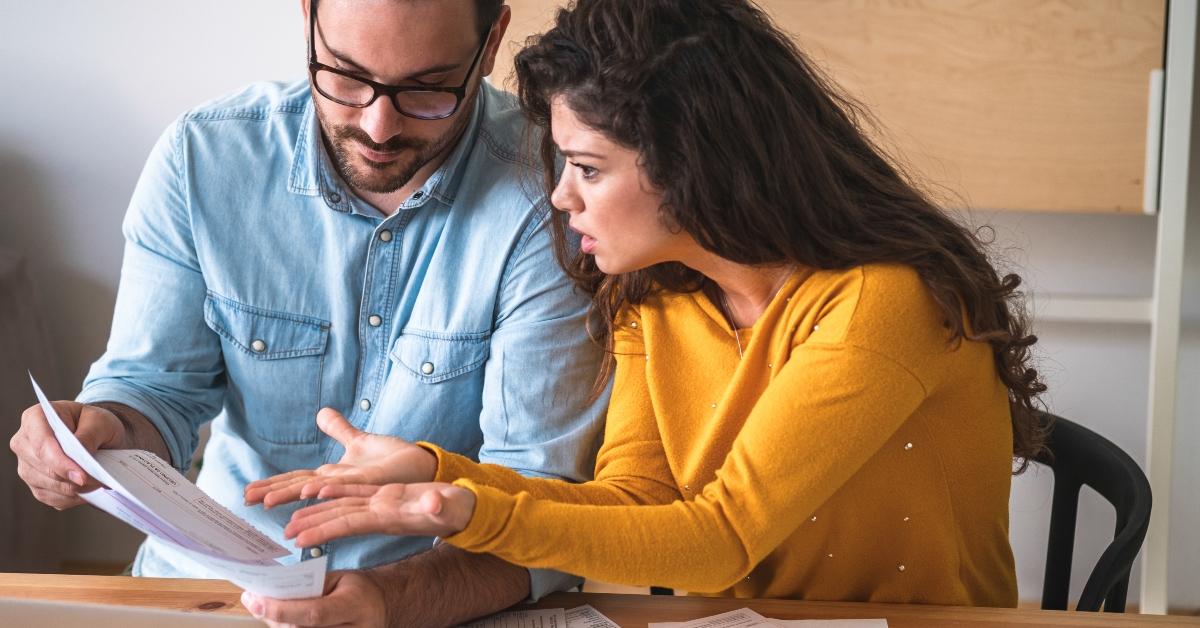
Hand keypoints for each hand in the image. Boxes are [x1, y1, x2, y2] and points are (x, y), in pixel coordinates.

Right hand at [9, 401, 125, 508]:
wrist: (98, 433)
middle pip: (42, 469)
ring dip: (73, 490)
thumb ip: (88, 437)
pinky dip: (70, 498)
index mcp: (35, 418)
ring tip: (97, 484)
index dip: (60, 463)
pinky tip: (87, 491)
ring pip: (45, 487)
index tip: (82, 477)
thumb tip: (78, 460)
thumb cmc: (96, 422)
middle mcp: (24, 442)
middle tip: (100, 481)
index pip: (42, 445)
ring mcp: (27, 465)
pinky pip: (50, 498)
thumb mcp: (99, 421)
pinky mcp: (35, 483)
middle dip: (71, 479)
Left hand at [241, 569, 386, 627]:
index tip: (255, 599)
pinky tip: (282, 620)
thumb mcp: (340, 578)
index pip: (314, 614)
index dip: (282, 609)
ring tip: (267, 608)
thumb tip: (272, 593)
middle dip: (273, 616)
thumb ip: (310, 587)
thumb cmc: (359, 589)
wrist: (384, 605)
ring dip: (279, 624)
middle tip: (254, 600)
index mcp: (355, 605)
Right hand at [244, 408, 437, 508]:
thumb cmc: (392, 460)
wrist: (423, 468)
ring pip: (319, 492)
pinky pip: (350, 485)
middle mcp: (339, 485)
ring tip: (267, 503)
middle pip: (300, 488)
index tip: (246, 492)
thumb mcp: (359, 441)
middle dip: (272, 494)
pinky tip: (313, 489)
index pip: (295, 479)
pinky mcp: (374, 483)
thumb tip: (321, 412)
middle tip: (244, 501)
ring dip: (295, 496)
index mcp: (333, 475)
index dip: (271, 485)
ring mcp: (355, 486)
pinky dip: (331, 488)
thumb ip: (339, 429)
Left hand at [284, 483, 475, 547]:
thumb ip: (441, 506)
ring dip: (318, 512)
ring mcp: (383, 505)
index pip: (350, 523)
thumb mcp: (450, 508)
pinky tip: (321, 490)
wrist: (464, 510)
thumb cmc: (458, 510)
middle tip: (283, 534)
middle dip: (311, 525)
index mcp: (389, 517)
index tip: (300, 539)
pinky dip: (338, 491)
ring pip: (343, 506)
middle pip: (339, 517)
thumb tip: (435, 504)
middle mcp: (381, 513)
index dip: (324, 529)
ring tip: (293, 520)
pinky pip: (357, 492)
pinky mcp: (387, 495)